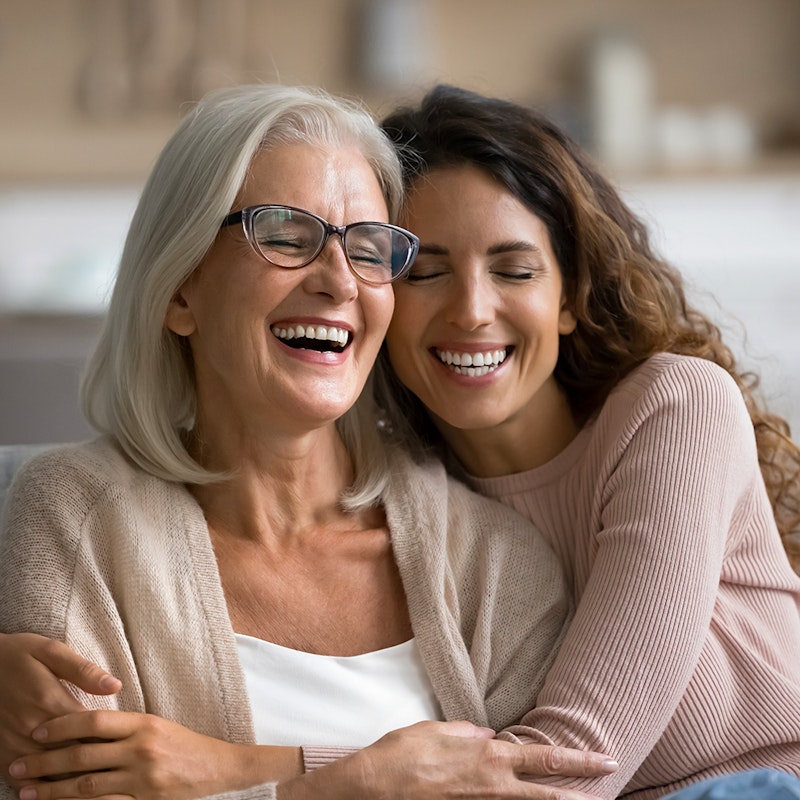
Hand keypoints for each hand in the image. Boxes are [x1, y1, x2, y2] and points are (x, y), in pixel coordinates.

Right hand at [0, 633, 120, 781]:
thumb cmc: (20, 655)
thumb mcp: (51, 651)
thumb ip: (84, 670)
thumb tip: (115, 685)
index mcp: (51, 702)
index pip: (90, 731)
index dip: (113, 742)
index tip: (131, 749)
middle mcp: (32, 730)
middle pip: (73, 759)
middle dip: (98, 766)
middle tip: (122, 774)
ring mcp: (16, 746)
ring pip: (50, 777)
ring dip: (74, 785)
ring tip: (100, 789)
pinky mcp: (3, 756)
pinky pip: (26, 784)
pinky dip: (45, 792)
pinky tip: (64, 795)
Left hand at [7, 709, 299, 799]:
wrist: (220, 766)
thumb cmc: (185, 745)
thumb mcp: (157, 727)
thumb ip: (124, 729)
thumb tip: (83, 729)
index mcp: (143, 723)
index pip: (94, 720)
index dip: (62, 726)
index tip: (37, 732)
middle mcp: (141, 747)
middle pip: (83, 754)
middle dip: (45, 761)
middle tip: (17, 766)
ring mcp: (142, 777)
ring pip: (86, 784)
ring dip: (52, 790)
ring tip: (26, 793)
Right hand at [278, 720, 615, 799]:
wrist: (372, 789)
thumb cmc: (401, 754)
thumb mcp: (436, 729)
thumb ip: (467, 732)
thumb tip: (487, 736)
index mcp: (488, 756)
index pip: (543, 758)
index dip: (577, 761)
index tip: (604, 760)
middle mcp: (492, 786)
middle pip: (546, 791)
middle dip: (581, 791)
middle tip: (610, 782)